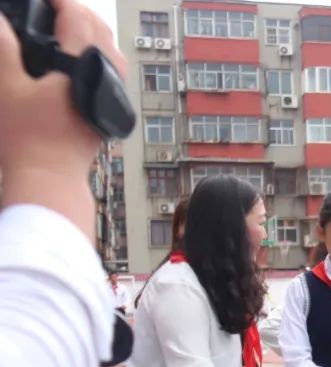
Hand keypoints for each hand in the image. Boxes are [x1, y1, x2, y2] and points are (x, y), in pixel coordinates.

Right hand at [0, 0, 127, 235]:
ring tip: (62, 28)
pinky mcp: (108, 111)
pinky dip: (96, 57)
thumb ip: (3, 46)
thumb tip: (0, 20)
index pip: (77, 16)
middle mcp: (106, 78)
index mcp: (84, 65)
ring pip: (111, 52)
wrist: (50, 178)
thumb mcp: (6, 85)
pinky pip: (111, 73)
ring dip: (90, 34)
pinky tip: (75, 62)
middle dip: (75, 12)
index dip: (58, 0)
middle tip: (50, 6)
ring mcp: (111, 96)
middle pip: (100, 30)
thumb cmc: (28, 137)